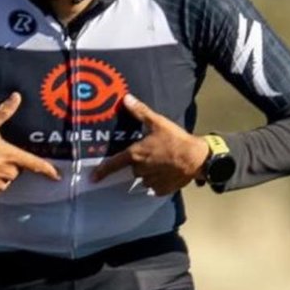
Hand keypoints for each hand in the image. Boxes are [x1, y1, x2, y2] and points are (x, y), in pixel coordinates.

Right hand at [0, 91, 59, 199]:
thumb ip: (3, 112)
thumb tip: (17, 96)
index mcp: (11, 156)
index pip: (35, 164)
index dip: (48, 170)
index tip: (58, 176)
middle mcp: (8, 173)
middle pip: (17, 170)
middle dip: (10, 164)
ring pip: (6, 181)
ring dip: (0, 175)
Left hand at [91, 93, 206, 194]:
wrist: (197, 158)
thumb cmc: (176, 140)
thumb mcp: (158, 123)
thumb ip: (140, 112)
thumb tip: (126, 99)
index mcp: (135, 155)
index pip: (114, 164)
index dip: (102, 171)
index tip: (93, 178)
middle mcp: (140, 170)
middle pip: (133, 168)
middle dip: (140, 162)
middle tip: (154, 153)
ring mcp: (150, 182)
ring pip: (144, 177)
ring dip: (149, 171)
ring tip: (163, 162)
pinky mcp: (161, 190)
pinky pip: (154, 186)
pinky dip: (159, 180)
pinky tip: (168, 171)